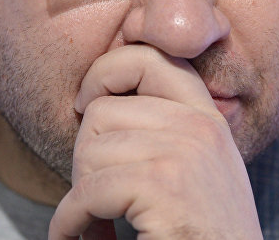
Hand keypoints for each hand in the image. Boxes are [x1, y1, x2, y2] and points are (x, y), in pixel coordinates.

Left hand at [48, 45, 262, 239]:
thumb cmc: (203, 236)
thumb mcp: (197, 171)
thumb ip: (166, 133)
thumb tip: (94, 104)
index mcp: (208, 119)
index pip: (150, 57)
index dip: (105, 71)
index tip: (85, 104)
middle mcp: (200, 128)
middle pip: (102, 110)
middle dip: (84, 156)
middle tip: (94, 194)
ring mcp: (184, 154)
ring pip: (90, 149)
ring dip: (79, 194)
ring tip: (95, 220)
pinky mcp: (162, 186)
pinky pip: (87, 192)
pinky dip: (70, 222)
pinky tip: (81, 238)